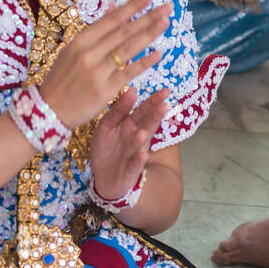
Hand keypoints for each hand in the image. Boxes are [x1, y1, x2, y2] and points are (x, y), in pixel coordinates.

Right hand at [36, 0, 170, 128]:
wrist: (48, 110)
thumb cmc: (63, 78)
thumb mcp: (73, 49)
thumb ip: (96, 29)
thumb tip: (114, 5)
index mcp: (81, 40)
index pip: (112, 18)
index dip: (133, 5)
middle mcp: (89, 53)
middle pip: (124, 31)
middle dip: (148, 17)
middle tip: (168, 6)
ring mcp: (97, 71)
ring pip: (128, 49)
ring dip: (149, 34)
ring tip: (166, 22)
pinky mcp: (104, 90)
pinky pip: (128, 73)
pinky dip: (144, 62)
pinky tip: (159, 54)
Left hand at [89, 86, 168, 204]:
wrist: (103, 177)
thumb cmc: (106, 148)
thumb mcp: (106, 126)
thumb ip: (118, 110)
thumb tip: (132, 90)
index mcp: (130, 124)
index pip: (144, 110)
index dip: (154, 101)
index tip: (166, 91)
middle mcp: (135, 137)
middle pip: (146, 125)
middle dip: (155, 116)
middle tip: (164, 106)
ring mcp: (133, 153)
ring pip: (138, 144)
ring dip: (140, 139)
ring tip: (142, 133)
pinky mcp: (130, 170)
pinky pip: (134, 165)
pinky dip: (138, 161)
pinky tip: (143, 155)